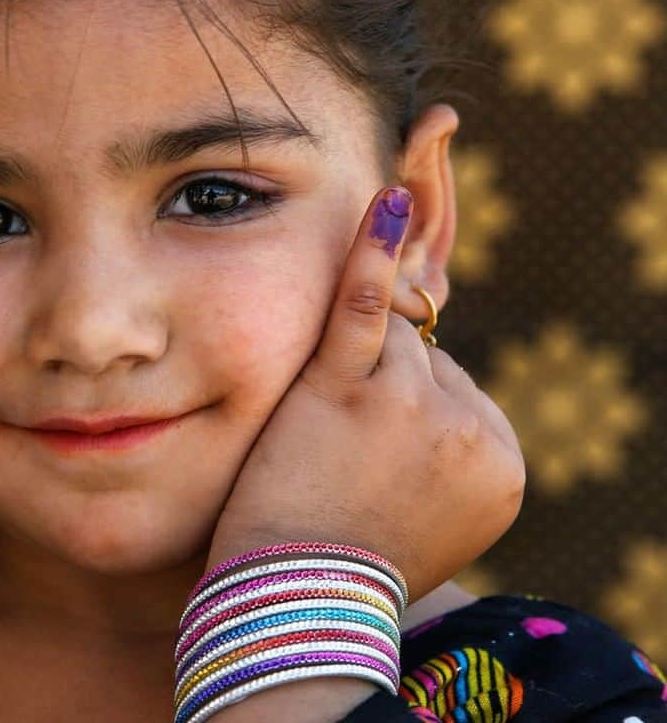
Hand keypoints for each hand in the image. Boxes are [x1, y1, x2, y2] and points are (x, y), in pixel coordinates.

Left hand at [206, 185, 525, 605]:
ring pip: (390, 334)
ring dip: (348, 367)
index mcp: (501, 461)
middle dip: (376, 383)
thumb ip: (445, 434)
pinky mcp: (351, 389)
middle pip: (422, 352)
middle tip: (339, 452)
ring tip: (324, 437)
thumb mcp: (427, 500)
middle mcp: (472, 428)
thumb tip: (431, 358)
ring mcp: (414, 405)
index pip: (451, 383)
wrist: (297, 599)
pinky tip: (386, 200)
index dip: (399, 404)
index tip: (373, 450)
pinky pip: (366, 306)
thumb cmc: (348, 549)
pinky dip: (373, 252)